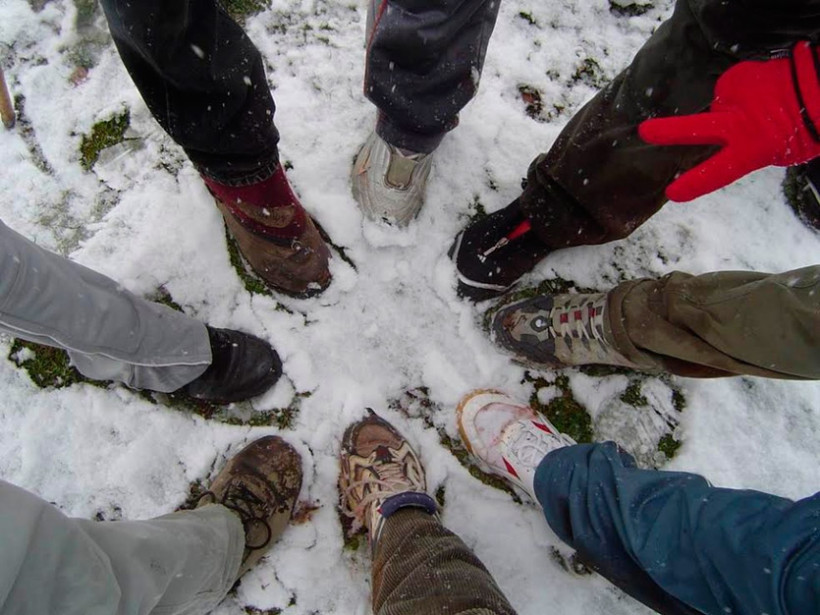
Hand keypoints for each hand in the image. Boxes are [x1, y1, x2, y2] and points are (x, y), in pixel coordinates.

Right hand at [639, 42, 819, 201]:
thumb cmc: (807, 127)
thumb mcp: (778, 151)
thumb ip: (746, 150)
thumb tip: (723, 144)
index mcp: (752, 148)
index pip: (716, 172)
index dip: (694, 184)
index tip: (673, 193)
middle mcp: (739, 123)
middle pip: (696, 129)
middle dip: (668, 132)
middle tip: (644, 131)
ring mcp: (737, 95)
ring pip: (716, 107)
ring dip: (725, 110)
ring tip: (751, 108)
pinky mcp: (740, 75)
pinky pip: (728, 87)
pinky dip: (736, 92)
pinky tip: (754, 92)